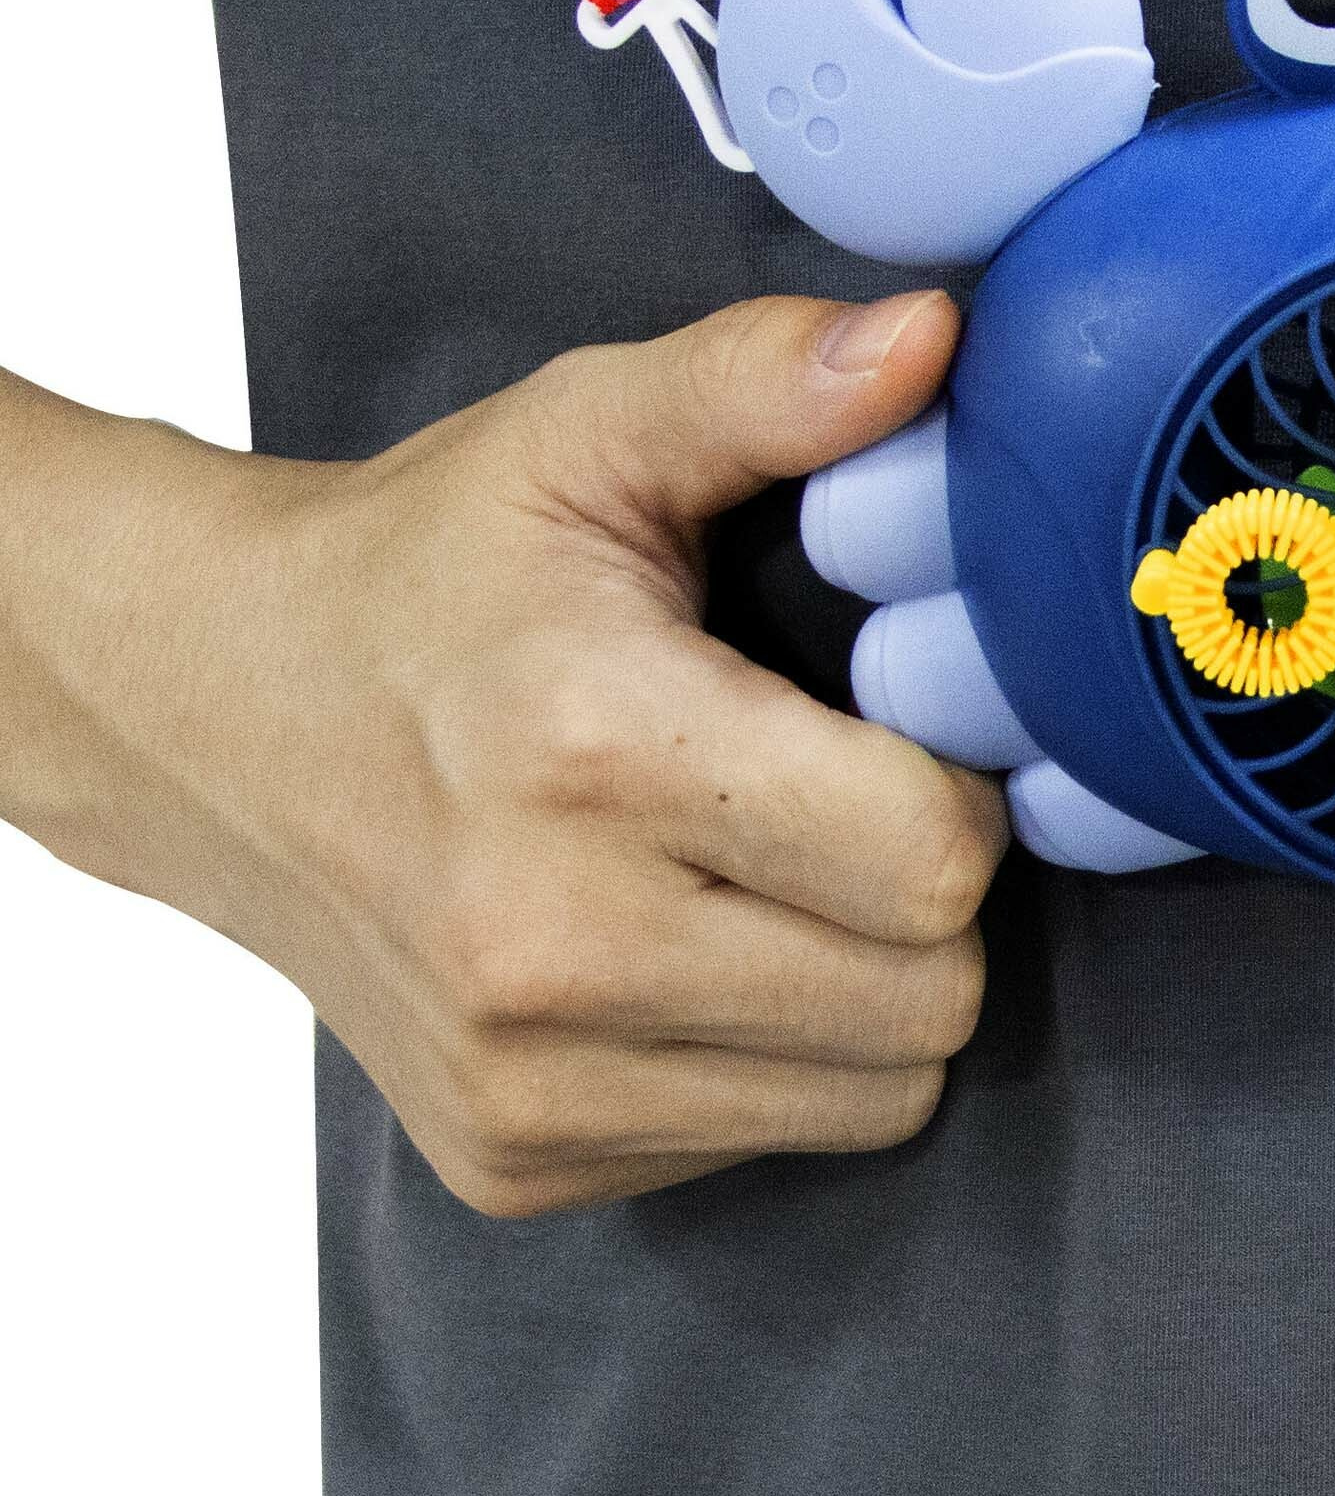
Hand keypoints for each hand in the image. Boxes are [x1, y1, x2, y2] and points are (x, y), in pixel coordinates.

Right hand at [0, 294, 1005, 1216]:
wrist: (211, 714)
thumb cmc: (428, 567)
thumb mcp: (588, 429)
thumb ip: (768, 381)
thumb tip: (936, 336)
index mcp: (597, 754)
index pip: (929, 860)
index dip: (963, 786)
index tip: (906, 726)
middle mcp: (554, 950)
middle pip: (928, 995)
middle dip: (934, 892)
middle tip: (853, 793)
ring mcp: (527, 1081)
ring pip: (873, 1092)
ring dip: (870, 986)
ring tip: (777, 863)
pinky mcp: (513, 1159)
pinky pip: (763, 1140)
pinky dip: (772, 1053)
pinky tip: (691, 936)